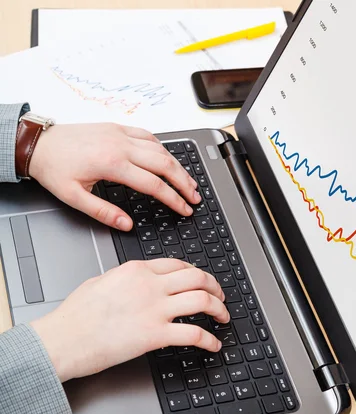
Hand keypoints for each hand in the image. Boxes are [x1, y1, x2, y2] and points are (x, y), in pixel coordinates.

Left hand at [29, 123, 200, 230]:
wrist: (39, 143)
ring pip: (160, 148)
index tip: (184, 209)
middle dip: (184, 182)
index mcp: (112, 164)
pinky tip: (168, 159)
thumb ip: (103, 213)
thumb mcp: (74, 198)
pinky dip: (162, 148)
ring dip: (178, 165)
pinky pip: (148, 135)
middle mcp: (120, 145)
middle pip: (164, 164)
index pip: (153, 185)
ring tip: (188, 181)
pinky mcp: (117, 127)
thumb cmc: (54, 168)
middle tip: (195, 197)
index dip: (173, 199)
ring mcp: (120, 133)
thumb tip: (126, 224)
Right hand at [31, 259, 228, 382]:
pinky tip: (213, 345)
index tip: (202, 281)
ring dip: (219, 309)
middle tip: (220, 297)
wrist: (64, 339)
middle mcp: (149, 286)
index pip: (178, 265)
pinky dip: (210, 340)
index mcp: (136, 271)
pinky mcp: (155, 335)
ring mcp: (154, 309)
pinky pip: (194, 334)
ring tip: (222, 317)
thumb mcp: (101, 282)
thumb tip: (139, 283)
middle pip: (197, 278)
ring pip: (202, 300)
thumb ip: (126, 279)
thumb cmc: (75, 315)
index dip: (197, 273)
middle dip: (215, 287)